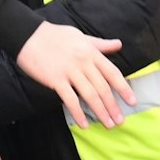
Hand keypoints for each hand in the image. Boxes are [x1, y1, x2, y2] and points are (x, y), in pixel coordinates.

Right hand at [17, 22, 135, 128]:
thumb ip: (100, 44)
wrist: (28, 35)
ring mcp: (70, 71)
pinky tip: (84, 124)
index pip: (112, 73)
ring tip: (108, 124)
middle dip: (113, 106)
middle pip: (103, 88)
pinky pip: (70, 99)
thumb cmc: (55, 35)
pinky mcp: (55, 80)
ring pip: (90, 95)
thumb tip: (119, 44)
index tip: (132, 102)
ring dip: (100, 112)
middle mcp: (83, 62)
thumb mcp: (81, 36)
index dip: (124, 88)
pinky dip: (78, 113)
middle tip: (120, 121)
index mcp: (91, 52)